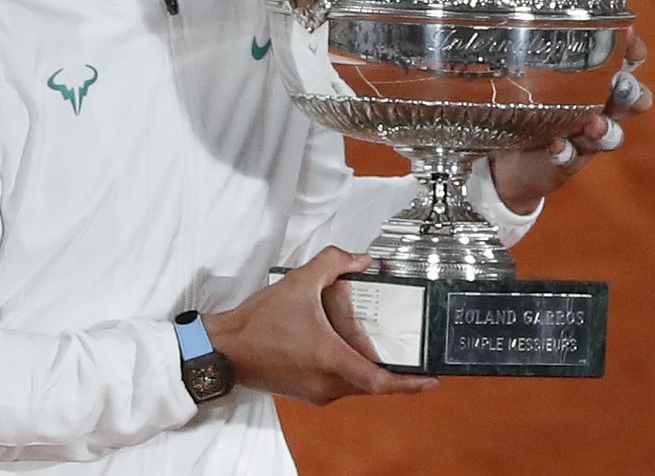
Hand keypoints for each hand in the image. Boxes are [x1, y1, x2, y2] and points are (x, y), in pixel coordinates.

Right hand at [204, 248, 437, 405]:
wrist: (224, 349)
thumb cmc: (257, 324)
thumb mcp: (299, 283)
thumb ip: (333, 264)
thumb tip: (360, 260)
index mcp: (329, 359)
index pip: (379, 381)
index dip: (409, 383)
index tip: (430, 380)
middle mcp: (325, 384)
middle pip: (372, 385)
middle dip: (394, 374)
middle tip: (410, 358)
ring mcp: (315, 392)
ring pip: (355, 387)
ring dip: (370, 371)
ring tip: (381, 350)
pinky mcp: (305, 393)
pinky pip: (339, 387)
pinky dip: (351, 372)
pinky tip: (348, 351)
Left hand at [490, 29, 654, 213]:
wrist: (504, 160)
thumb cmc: (523, 106)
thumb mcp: (527, 74)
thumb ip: (530, 49)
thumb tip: (512, 7)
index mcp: (594, 83)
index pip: (627, 62)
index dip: (633, 50)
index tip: (628, 34)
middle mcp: (597, 109)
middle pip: (632, 100)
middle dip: (632, 93)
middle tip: (619, 86)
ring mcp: (584, 138)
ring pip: (611, 134)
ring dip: (605, 128)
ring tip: (593, 124)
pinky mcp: (566, 163)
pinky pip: (573, 159)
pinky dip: (567, 153)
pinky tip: (557, 147)